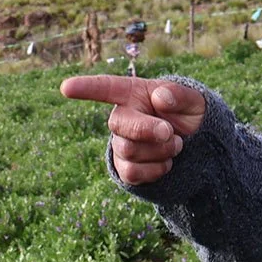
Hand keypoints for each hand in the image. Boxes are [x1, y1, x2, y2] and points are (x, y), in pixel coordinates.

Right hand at [60, 75, 206, 185]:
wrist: (196, 146)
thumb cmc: (189, 115)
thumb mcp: (193, 100)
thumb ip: (180, 94)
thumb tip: (159, 97)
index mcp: (134, 94)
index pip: (106, 88)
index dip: (86, 88)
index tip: (66, 87)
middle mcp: (122, 117)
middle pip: (119, 126)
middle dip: (147, 131)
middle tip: (170, 132)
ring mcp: (121, 144)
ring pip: (129, 151)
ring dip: (160, 151)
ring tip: (176, 144)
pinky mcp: (125, 168)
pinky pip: (132, 174)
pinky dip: (156, 170)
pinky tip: (166, 162)